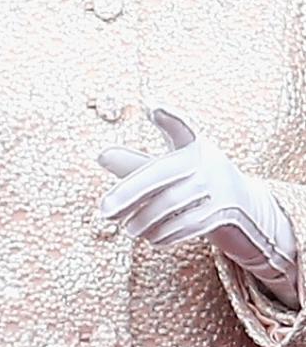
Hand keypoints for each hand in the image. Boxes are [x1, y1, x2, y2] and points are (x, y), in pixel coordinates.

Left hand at [99, 107, 301, 303]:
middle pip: (162, 175)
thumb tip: (100, 156)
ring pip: (174, 204)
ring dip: (146, 220)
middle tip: (105, 211)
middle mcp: (207, 163)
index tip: (152, 107)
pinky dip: (168, 233)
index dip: (169, 117)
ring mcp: (219, 188)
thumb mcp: (173, 164)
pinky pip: (191, 225)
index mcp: (193, 145)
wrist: (246, 203)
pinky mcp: (225, 212)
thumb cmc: (195, 178)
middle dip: (129, 194)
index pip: (181, 127)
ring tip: (127, 229)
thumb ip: (137, 161)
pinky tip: (151, 239)